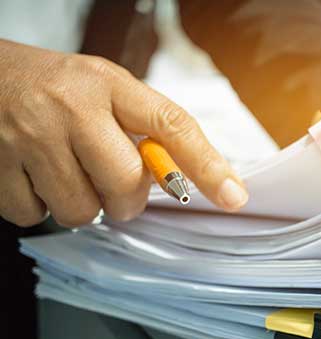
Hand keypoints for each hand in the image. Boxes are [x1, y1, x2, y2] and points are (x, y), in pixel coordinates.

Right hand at [0, 39, 247, 227]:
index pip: (171, 125)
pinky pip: (36, 216)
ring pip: (82, 210)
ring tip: (68, 175)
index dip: (208, 165)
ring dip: (82, 206)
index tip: (234, 196)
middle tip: (114, 189)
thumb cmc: (54, 88)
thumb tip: (182, 182)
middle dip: (127, 201)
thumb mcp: (103, 91)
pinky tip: (34, 177)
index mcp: (108, 84)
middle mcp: (71, 106)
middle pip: (126, 183)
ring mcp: (29, 136)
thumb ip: (141, 129)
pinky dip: (40, 207)